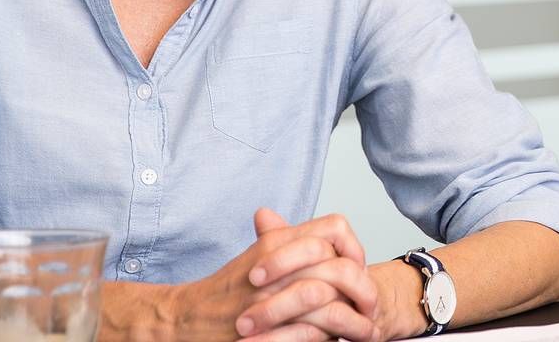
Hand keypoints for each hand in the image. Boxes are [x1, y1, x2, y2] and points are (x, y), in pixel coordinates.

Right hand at [159, 209, 372, 341]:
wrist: (186, 319)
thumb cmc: (225, 292)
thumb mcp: (258, 258)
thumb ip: (292, 243)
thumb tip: (334, 241)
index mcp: (276, 240)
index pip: (335, 228)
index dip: (356, 248)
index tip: (360, 269)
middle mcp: (276, 263)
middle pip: (340, 266)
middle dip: (365, 290)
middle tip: (372, 307)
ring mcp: (271, 297)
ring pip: (331, 303)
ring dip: (355, 322)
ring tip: (367, 333)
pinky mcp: (268, 327)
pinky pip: (312, 332)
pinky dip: (332, 339)